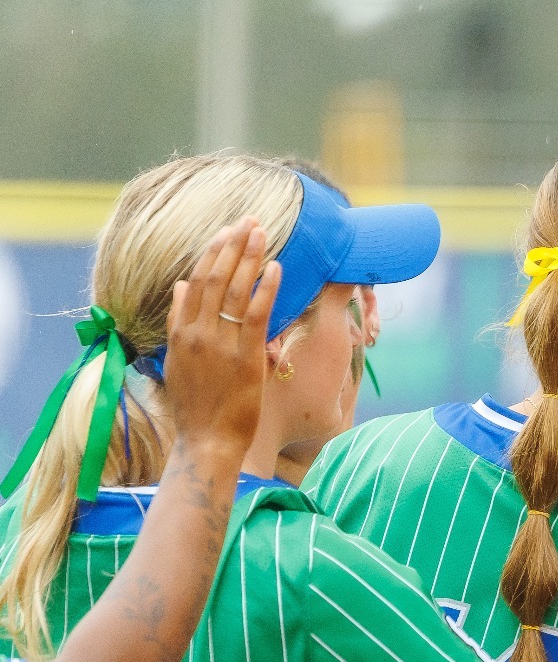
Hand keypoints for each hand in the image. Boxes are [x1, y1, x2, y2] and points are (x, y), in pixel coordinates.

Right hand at [164, 217, 281, 460]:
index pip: (195, 281)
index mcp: (180, 333)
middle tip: (249, 221)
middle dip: (233, 246)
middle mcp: (198, 333)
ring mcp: (220, 344)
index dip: (212, 253)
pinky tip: (276, 267)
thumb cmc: (197, 406)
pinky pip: (257, 314)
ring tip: (262, 232)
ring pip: (235, 290)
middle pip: (215, 278)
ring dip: (249, 257)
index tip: (226, 232)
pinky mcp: (245, 357)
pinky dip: (266, 287)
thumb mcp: (177, 361)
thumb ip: (179, 322)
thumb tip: (180, 286)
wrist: (207, 440)